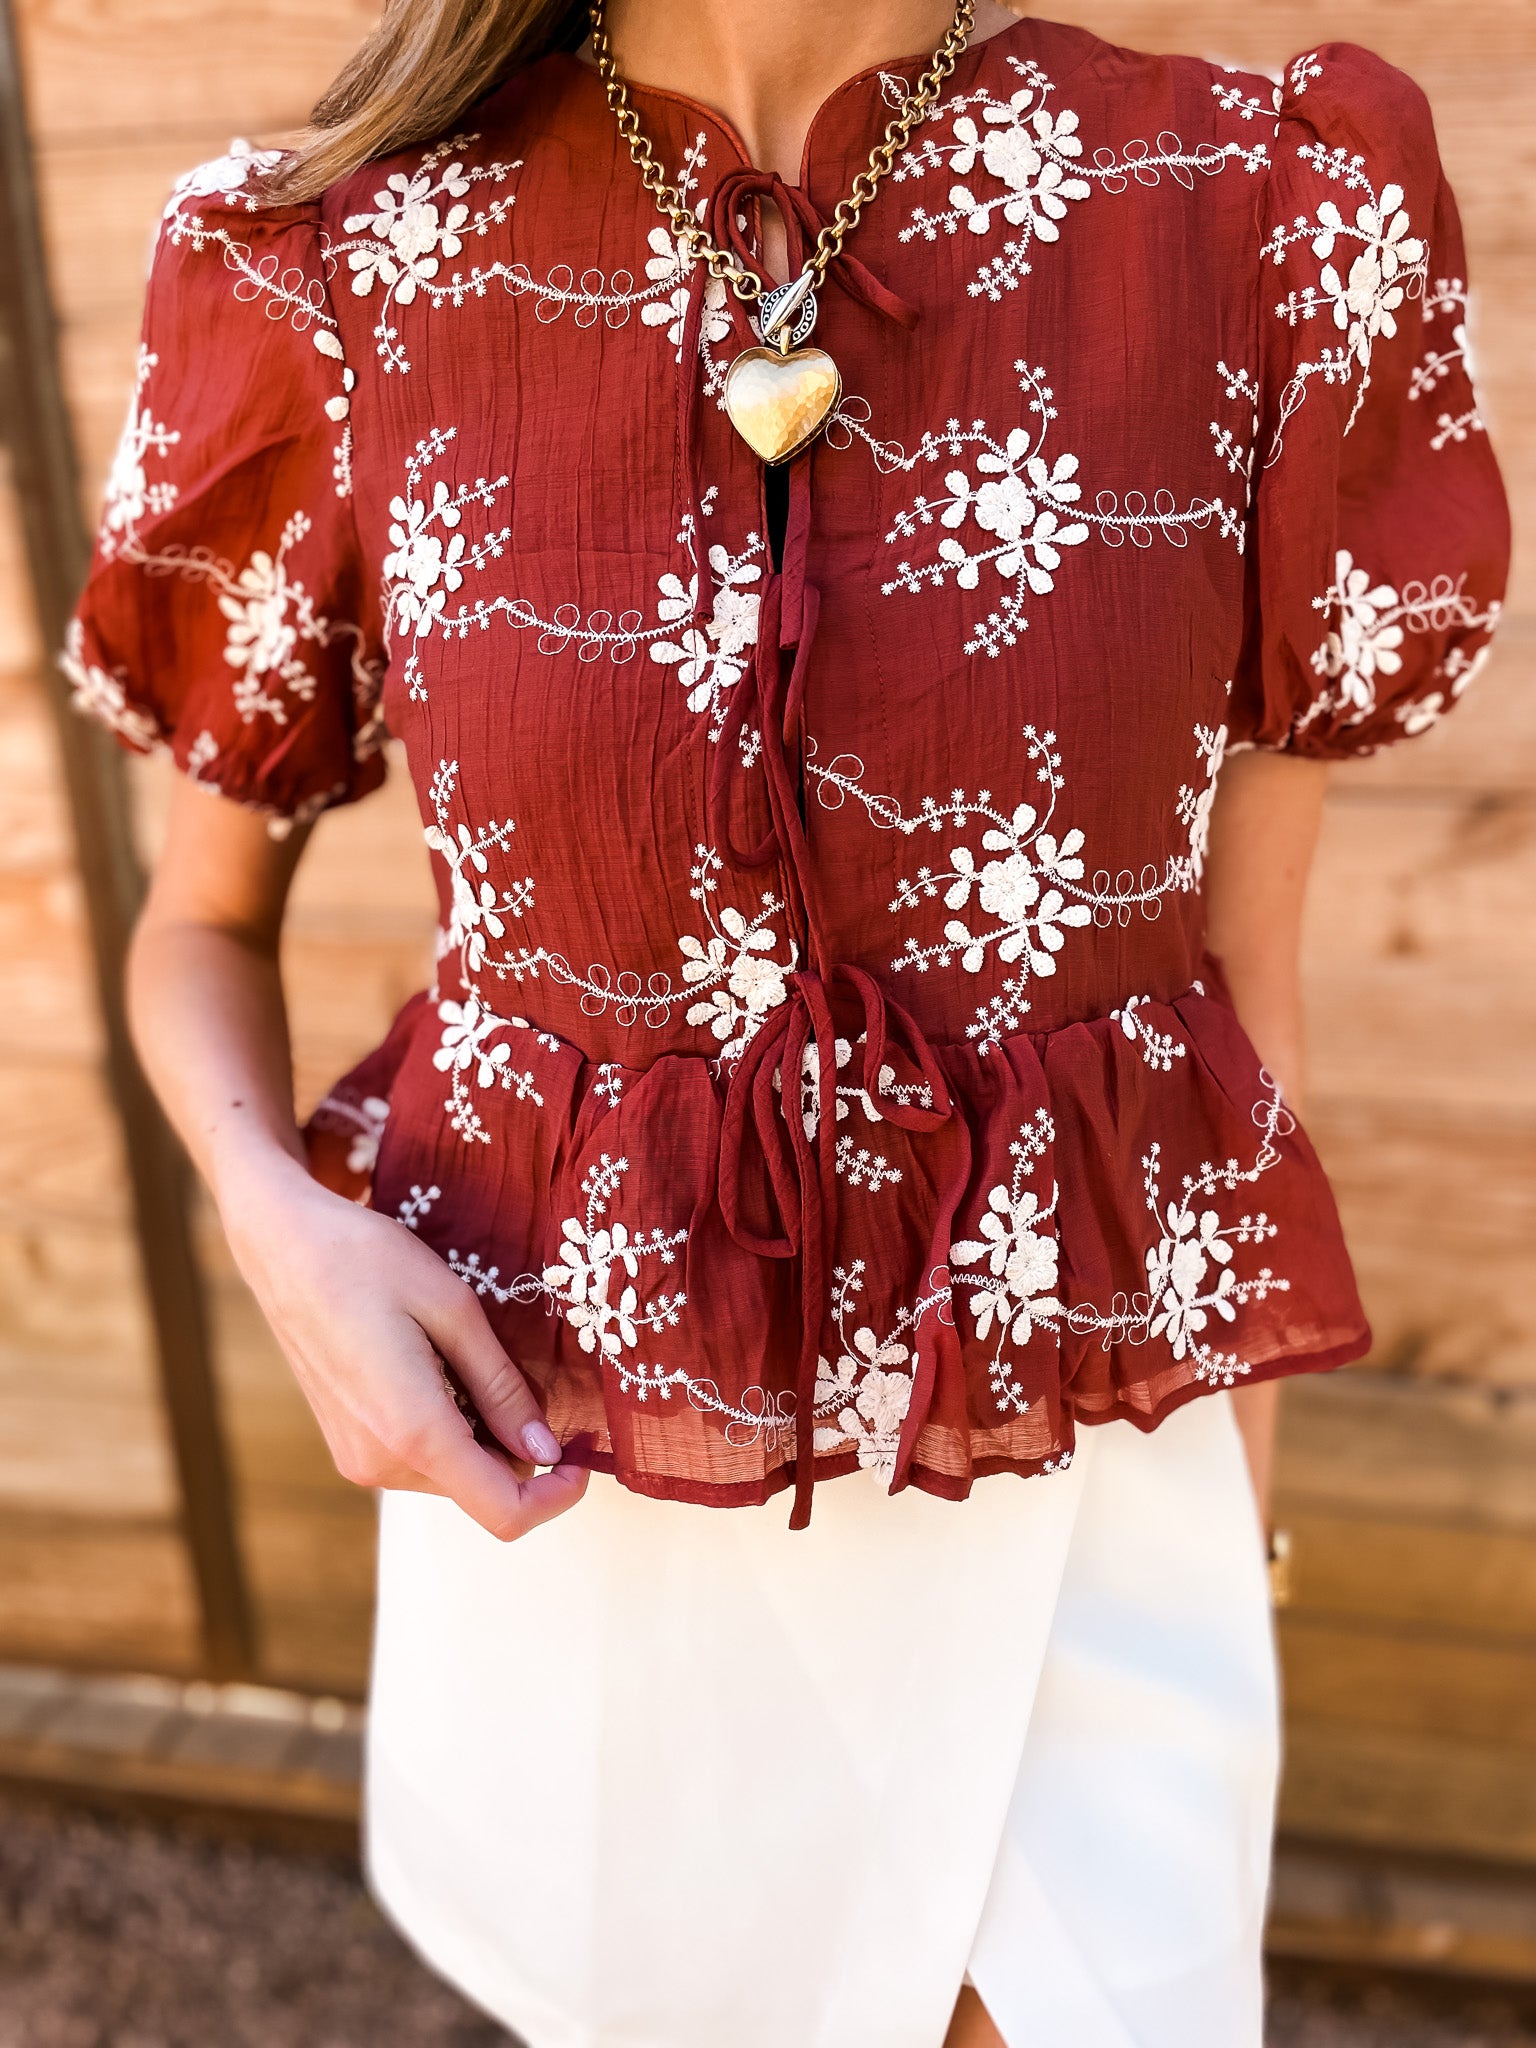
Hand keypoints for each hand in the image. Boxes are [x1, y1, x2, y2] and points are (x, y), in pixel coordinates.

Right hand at [220, 1151, 588, 1539]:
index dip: (556, 1495)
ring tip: (453, 1350)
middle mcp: (380, 1463)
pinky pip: (420, 1455)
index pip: (503, 1511)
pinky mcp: (347, 1446)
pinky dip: (446, 1422)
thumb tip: (544, 1449)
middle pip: (482, 1487)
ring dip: (478, 1428)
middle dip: (515, 1442)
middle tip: (508, 1363)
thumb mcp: (454, 1310)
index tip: (582, 1455)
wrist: (281, 1245)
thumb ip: (502, 1388)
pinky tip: (429, 1361)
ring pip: (453, 1470)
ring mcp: (357, 1459)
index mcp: (414, 1432)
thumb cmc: (367, 1260)